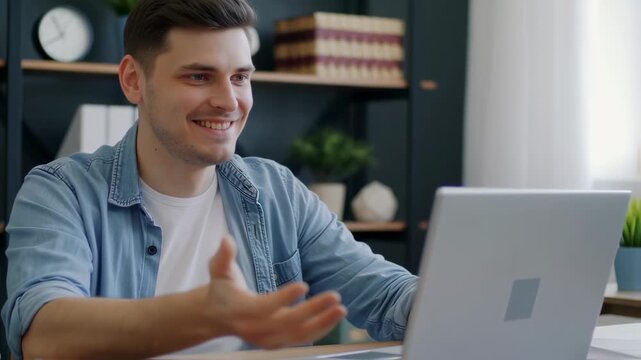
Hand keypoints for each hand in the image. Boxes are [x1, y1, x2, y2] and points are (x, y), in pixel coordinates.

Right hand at [207, 235, 346, 348]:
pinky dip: (319, 330)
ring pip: (298, 335)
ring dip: (322, 323)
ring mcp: (266, 339)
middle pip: (288, 322)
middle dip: (313, 310)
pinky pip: (301, 340)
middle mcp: (255, 329)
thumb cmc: (222, 288)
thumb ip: (223, 256)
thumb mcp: (218, 270)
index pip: (265, 307)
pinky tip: (333, 317)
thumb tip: (226, 239)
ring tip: (340, 309)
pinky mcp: (276, 344)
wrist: (217, 317)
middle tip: (335, 296)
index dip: (284, 298)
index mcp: (242, 310)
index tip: (304, 285)